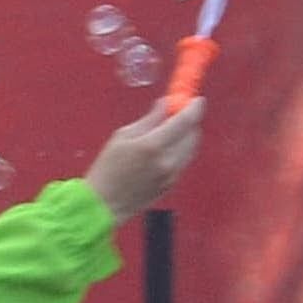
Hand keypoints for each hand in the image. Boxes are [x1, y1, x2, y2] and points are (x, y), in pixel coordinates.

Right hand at [85, 96, 206, 224]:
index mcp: (153, 145)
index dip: (194, 108)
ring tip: (173, 127)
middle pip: (193, 134)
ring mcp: (172, 174)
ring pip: (191, 148)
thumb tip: (165, 104)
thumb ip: (149, 120)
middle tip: (181, 112)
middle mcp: (167, 161)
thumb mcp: (123, 136)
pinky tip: (168, 145)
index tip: (197, 100)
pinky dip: (182, 149)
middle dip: (191, 121)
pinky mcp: (173, 184)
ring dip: (188, 135)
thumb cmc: (108, 167)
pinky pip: (184, 160)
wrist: (105, 202)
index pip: (184, 122)